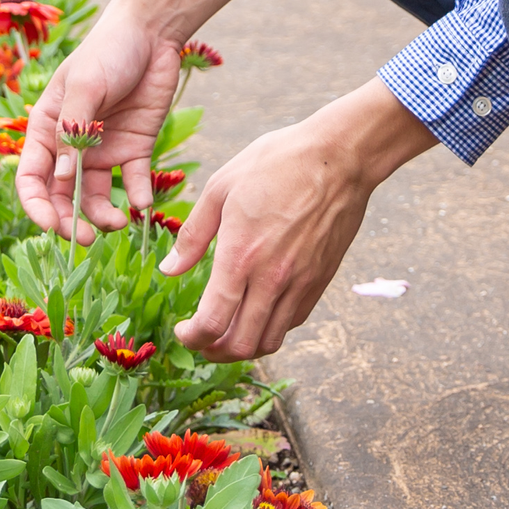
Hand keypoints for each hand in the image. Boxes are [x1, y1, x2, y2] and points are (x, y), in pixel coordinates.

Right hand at [16, 0, 242, 240]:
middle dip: (71, 220)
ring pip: (97, 197)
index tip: (52, 226)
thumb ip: (74, 131)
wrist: (153, 33)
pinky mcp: (135, 150)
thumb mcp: (84, 85)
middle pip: (62, 196)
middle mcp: (71, 147)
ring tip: (121, 223)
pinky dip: (138, 198)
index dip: (37, 207)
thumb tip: (61, 178)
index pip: (31, 179)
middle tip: (88, 239)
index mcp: (47, 129)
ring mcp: (103, 151)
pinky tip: (144, 206)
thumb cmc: (107, 51)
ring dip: (104, 215)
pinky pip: (133, 183)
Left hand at [162, 80, 435, 361]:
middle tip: (199, 339)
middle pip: (241, 344)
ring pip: (270, 341)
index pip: (214, 321)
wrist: (338, 157)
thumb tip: (170, 270)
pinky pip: (292, 322)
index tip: (182, 330)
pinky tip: (257, 312)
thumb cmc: (277, 163)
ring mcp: (300, 283)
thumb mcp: (220, 187)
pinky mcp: (319, 281)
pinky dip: (270, 329)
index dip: (192, 337)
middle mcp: (272, 278)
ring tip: (225, 333)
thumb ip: (194, 235)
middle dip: (214, 351)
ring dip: (242, 347)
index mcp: (241, 255)